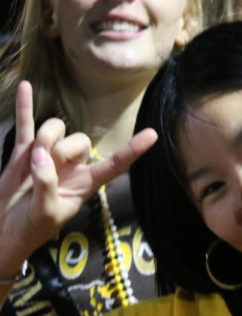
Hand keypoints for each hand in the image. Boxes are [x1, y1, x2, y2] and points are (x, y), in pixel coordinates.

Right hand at [0, 82, 157, 272]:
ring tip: (31, 159)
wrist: (6, 229)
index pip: (115, 164)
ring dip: (45, 137)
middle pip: (79, 140)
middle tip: (43, 169)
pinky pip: (26, 124)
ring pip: (57, 128)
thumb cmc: (32, 227)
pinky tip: (25, 86)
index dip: (133, 150)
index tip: (152, 134)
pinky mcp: (23, 152)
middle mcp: (72, 165)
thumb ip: (47, 185)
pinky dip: (25, 106)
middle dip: (62, 149)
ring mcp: (47, 155)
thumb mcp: (46, 213)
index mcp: (86, 183)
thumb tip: (41, 157)